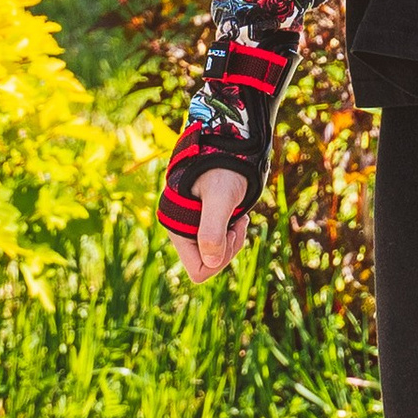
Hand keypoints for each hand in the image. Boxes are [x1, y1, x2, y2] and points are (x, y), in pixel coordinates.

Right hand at [176, 169, 251, 283]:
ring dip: (233, 239)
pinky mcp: (208, 222)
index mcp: (178, 230)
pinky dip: (234, 232)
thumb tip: (211, 263)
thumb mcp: (220, 197)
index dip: (219, 261)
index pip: (199, 271)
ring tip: (239, 217)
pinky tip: (239, 215)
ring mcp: (196, 228)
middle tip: (238, 224)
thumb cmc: (223, 168)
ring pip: (218, 255)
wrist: (229, 146)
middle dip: (229, 248)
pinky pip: (223, 243)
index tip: (230, 233)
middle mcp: (185, 233)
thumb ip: (212, 228)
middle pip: (210, 264)